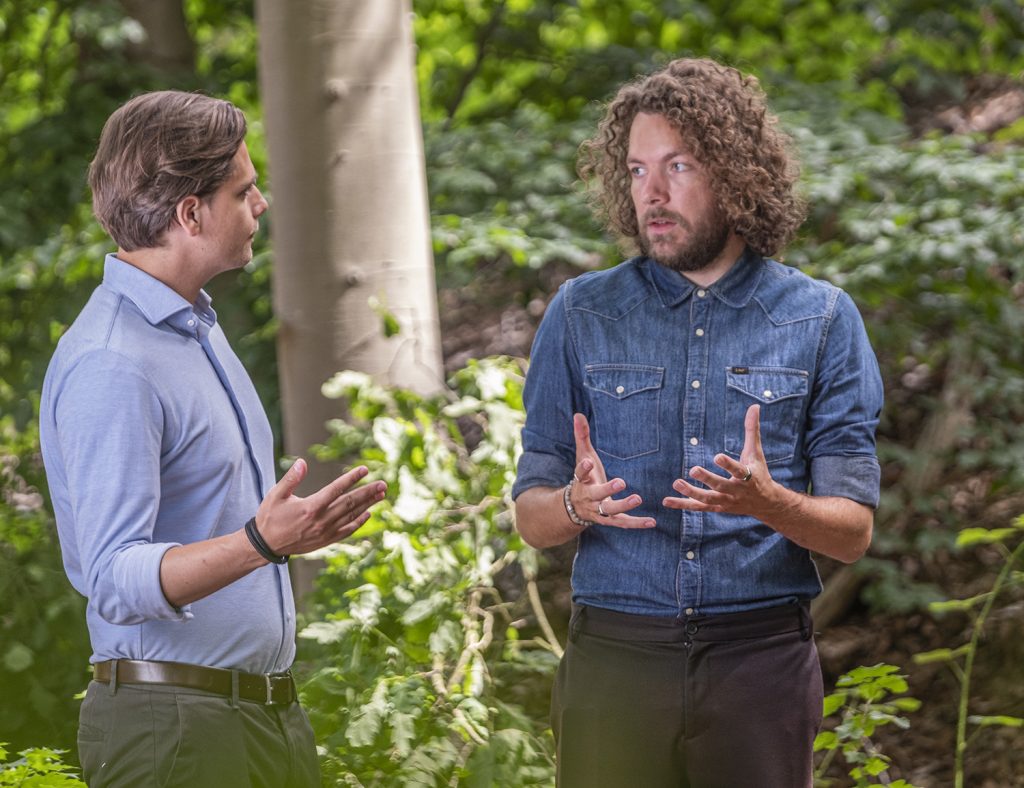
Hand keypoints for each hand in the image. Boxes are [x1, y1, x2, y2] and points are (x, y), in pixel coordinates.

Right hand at [255, 458, 387, 554]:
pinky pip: (347, 531)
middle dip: (368, 492)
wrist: (266, 545)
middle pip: (350, 503)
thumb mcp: (275, 495)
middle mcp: (321, 520)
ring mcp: (325, 532)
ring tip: (381, 495)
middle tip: (383, 483)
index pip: (336, 489)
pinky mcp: (325, 540)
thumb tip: (302, 462)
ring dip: (368, 504)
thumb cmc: (270, 517)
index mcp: (311, 507)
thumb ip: (291, 478)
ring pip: (351, 516)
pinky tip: (368, 514)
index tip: (365, 469)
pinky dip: (359, 523)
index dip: (352, 478)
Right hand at [571, 413, 654, 528]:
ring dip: (623, 506)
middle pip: (597, 495)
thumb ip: (582, 437)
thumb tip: (578, 414)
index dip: (583, 468)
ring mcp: (599, 511)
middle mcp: (590, 497)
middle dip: (608, 489)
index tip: (588, 462)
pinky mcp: (610, 519)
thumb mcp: (583, 456)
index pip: (580, 474)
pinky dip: (637, 523)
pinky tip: (652, 522)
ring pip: (610, 511)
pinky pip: (623, 523)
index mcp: (583, 481)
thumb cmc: (585, 477)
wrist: (575, 507)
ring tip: (637, 498)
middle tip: (621, 482)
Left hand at [663, 404, 771, 515]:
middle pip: (720, 486)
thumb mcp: (756, 452)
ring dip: (691, 492)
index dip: (728, 464)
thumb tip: (754, 406)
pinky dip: (682, 504)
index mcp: (748, 477)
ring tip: (677, 483)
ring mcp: (726, 501)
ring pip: (708, 499)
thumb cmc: (759, 473)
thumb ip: (752, 430)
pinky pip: (698, 507)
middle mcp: (736, 491)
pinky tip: (666, 500)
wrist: (766, 504)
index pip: (738, 470)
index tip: (717, 456)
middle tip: (693, 470)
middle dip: (707, 479)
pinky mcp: (716, 508)